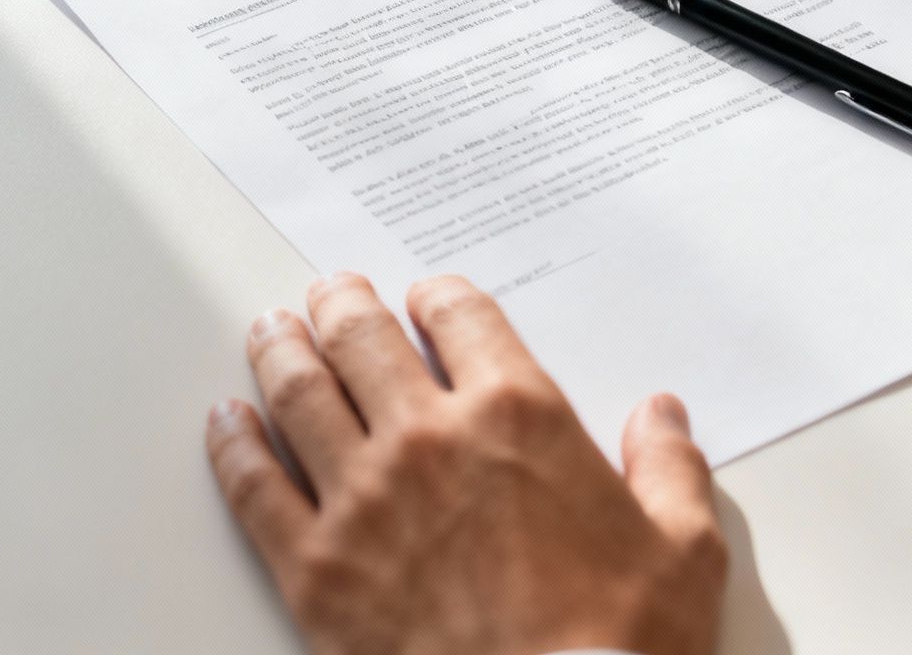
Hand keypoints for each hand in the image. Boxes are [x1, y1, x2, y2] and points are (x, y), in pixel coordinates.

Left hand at [205, 273, 727, 654]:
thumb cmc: (621, 647)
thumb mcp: (684, 549)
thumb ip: (669, 467)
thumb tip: (662, 417)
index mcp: (520, 417)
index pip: (462, 318)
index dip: (438, 297)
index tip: (426, 298)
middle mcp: (431, 439)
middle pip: (364, 338)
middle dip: (343, 304)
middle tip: (331, 292)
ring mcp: (362, 501)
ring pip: (301, 394)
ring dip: (282, 350)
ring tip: (272, 331)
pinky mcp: (314, 569)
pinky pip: (254, 487)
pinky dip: (233, 445)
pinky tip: (227, 422)